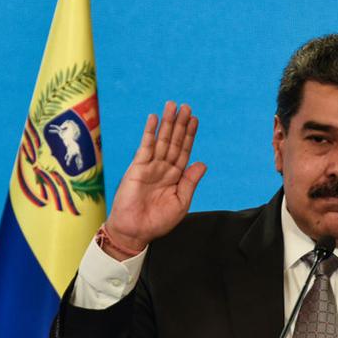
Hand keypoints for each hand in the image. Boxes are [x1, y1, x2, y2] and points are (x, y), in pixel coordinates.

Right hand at [103, 101, 206, 257]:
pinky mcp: (137, 168)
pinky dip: (149, 132)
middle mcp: (163, 168)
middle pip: (173, 141)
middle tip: (186, 106)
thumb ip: (190, 182)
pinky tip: (154, 119)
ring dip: (167, 123)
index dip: (189, 135)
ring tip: (172, 106)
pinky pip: (145, 147)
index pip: (184, 151)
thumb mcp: (180, 202)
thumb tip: (202, 163)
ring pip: (161, 140)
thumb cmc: (158, 221)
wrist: (135, 231)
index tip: (194, 120)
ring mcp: (150, 167)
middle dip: (180, 124)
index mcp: (175, 177)